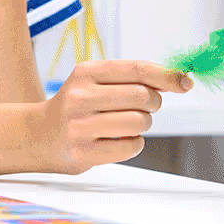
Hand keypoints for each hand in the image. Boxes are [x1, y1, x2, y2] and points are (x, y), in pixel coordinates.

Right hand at [30, 60, 193, 174]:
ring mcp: (80, 127)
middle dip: (152, 103)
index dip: (167, 76)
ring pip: (139, 122)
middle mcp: (80, 97)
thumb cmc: (77, 106)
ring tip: (125, 124)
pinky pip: (132, 146)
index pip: (137, 69)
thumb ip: (131, 78)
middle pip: (142, 96)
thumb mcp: (95, 81)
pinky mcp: (84, 153)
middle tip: (144, 107)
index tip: (185, 82)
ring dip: (143, 124)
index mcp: (86, 73)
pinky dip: (134, 143)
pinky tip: (117, 139)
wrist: (38, 135)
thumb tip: (175, 79)